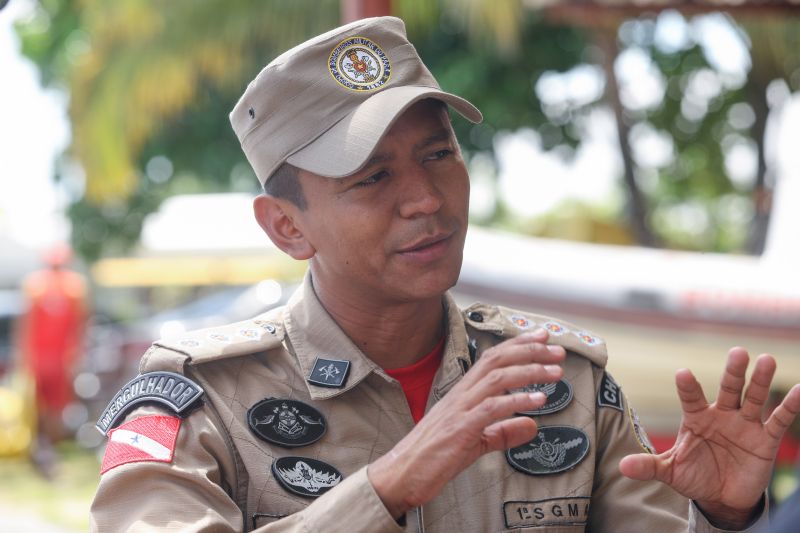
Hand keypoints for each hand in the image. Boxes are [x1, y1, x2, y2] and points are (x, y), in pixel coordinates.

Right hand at [368, 329, 565, 517]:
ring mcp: (460, 409)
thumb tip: (532, 425)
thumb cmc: (433, 456)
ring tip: (555, 372)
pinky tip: (538, 401)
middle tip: (557, 350)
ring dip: (529, 371)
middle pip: (497, 360)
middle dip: (530, 351)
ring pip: (497, 378)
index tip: (542, 337)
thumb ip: (504, 432)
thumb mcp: (476, 441)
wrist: (402, 473)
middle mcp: (461, 394)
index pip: (492, 358)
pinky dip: (517, 401)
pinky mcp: (461, 429)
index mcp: (463, 393)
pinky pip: (492, 408)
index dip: (518, 344)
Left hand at [619, 347, 799, 528]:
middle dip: (733, 372)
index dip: (688, 387)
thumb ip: (649, 466)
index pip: (691, 398)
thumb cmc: (694, 475)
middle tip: (738, 351)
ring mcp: (744, 424)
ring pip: (753, 398)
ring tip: (766, 359)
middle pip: (728, 389)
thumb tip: (623, 467)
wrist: (721, 496)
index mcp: (696, 418)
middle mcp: (722, 415)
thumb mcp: (670, 471)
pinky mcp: (764, 440)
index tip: (682, 372)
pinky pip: (778, 420)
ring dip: (760, 381)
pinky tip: (799, 389)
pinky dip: (789, 406)